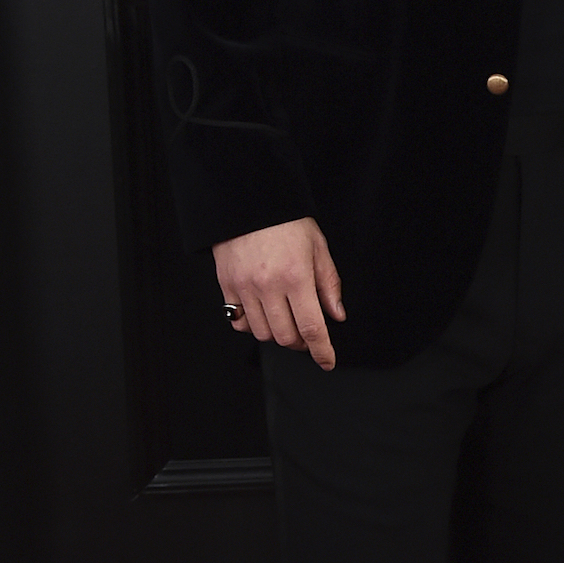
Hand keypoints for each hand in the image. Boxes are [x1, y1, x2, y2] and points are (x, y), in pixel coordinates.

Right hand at [213, 217, 344, 370]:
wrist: (249, 201)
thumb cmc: (286, 221)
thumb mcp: (318, 247)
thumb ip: (329, 284)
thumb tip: (336, 315)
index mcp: (296, 277)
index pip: (312, 327)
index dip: (322, 350)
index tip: (327, 361)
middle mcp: (269, 286)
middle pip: (286, 336)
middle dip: (301, 342)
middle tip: (308, 332)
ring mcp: (245, 288)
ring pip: (262, 333)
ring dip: (278, 334)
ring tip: (286, 320)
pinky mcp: (227, 285)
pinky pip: (238, 320)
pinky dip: (252, 324)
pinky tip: (263, 313)